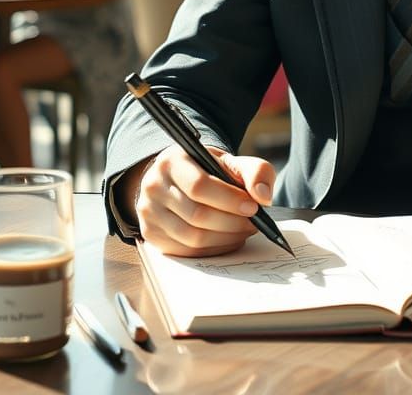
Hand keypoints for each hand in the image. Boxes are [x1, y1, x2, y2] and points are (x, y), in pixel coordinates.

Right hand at [135, 146, 275, 255]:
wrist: (178, 178)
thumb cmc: (207, 169)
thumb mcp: (231, 161)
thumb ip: (255, 171)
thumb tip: (263, 197)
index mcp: (171, 161)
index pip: (199, 186)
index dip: (229, 200)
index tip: (253, 207)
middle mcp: (153, 186)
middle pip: (196, 215)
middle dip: (232, 222)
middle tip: (254, 223)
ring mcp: (148, 212)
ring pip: (192, 237)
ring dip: (226, 238)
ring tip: (245, 231)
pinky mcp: (150, 234)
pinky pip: (186, 251)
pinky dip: (214, 249)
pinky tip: (229, 239)